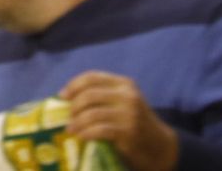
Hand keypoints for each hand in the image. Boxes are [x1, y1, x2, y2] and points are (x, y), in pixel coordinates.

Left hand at [61, 72, 178, 170]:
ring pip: (92, 114)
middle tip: (67, 117)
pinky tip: (82, 137)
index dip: (74, 85)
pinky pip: (99, 130)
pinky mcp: (129, 132)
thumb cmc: (133, 122)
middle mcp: (128, 95)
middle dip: (74, 107)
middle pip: (89, 95)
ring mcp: (129, 114)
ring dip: (77, 122)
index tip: (62, 96)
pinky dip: (86, 133)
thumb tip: (66, 96)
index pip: (92, 77)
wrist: (159, 145)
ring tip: (71, 129)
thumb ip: (102, 96)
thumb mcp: (122, 102)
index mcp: (124, 83)